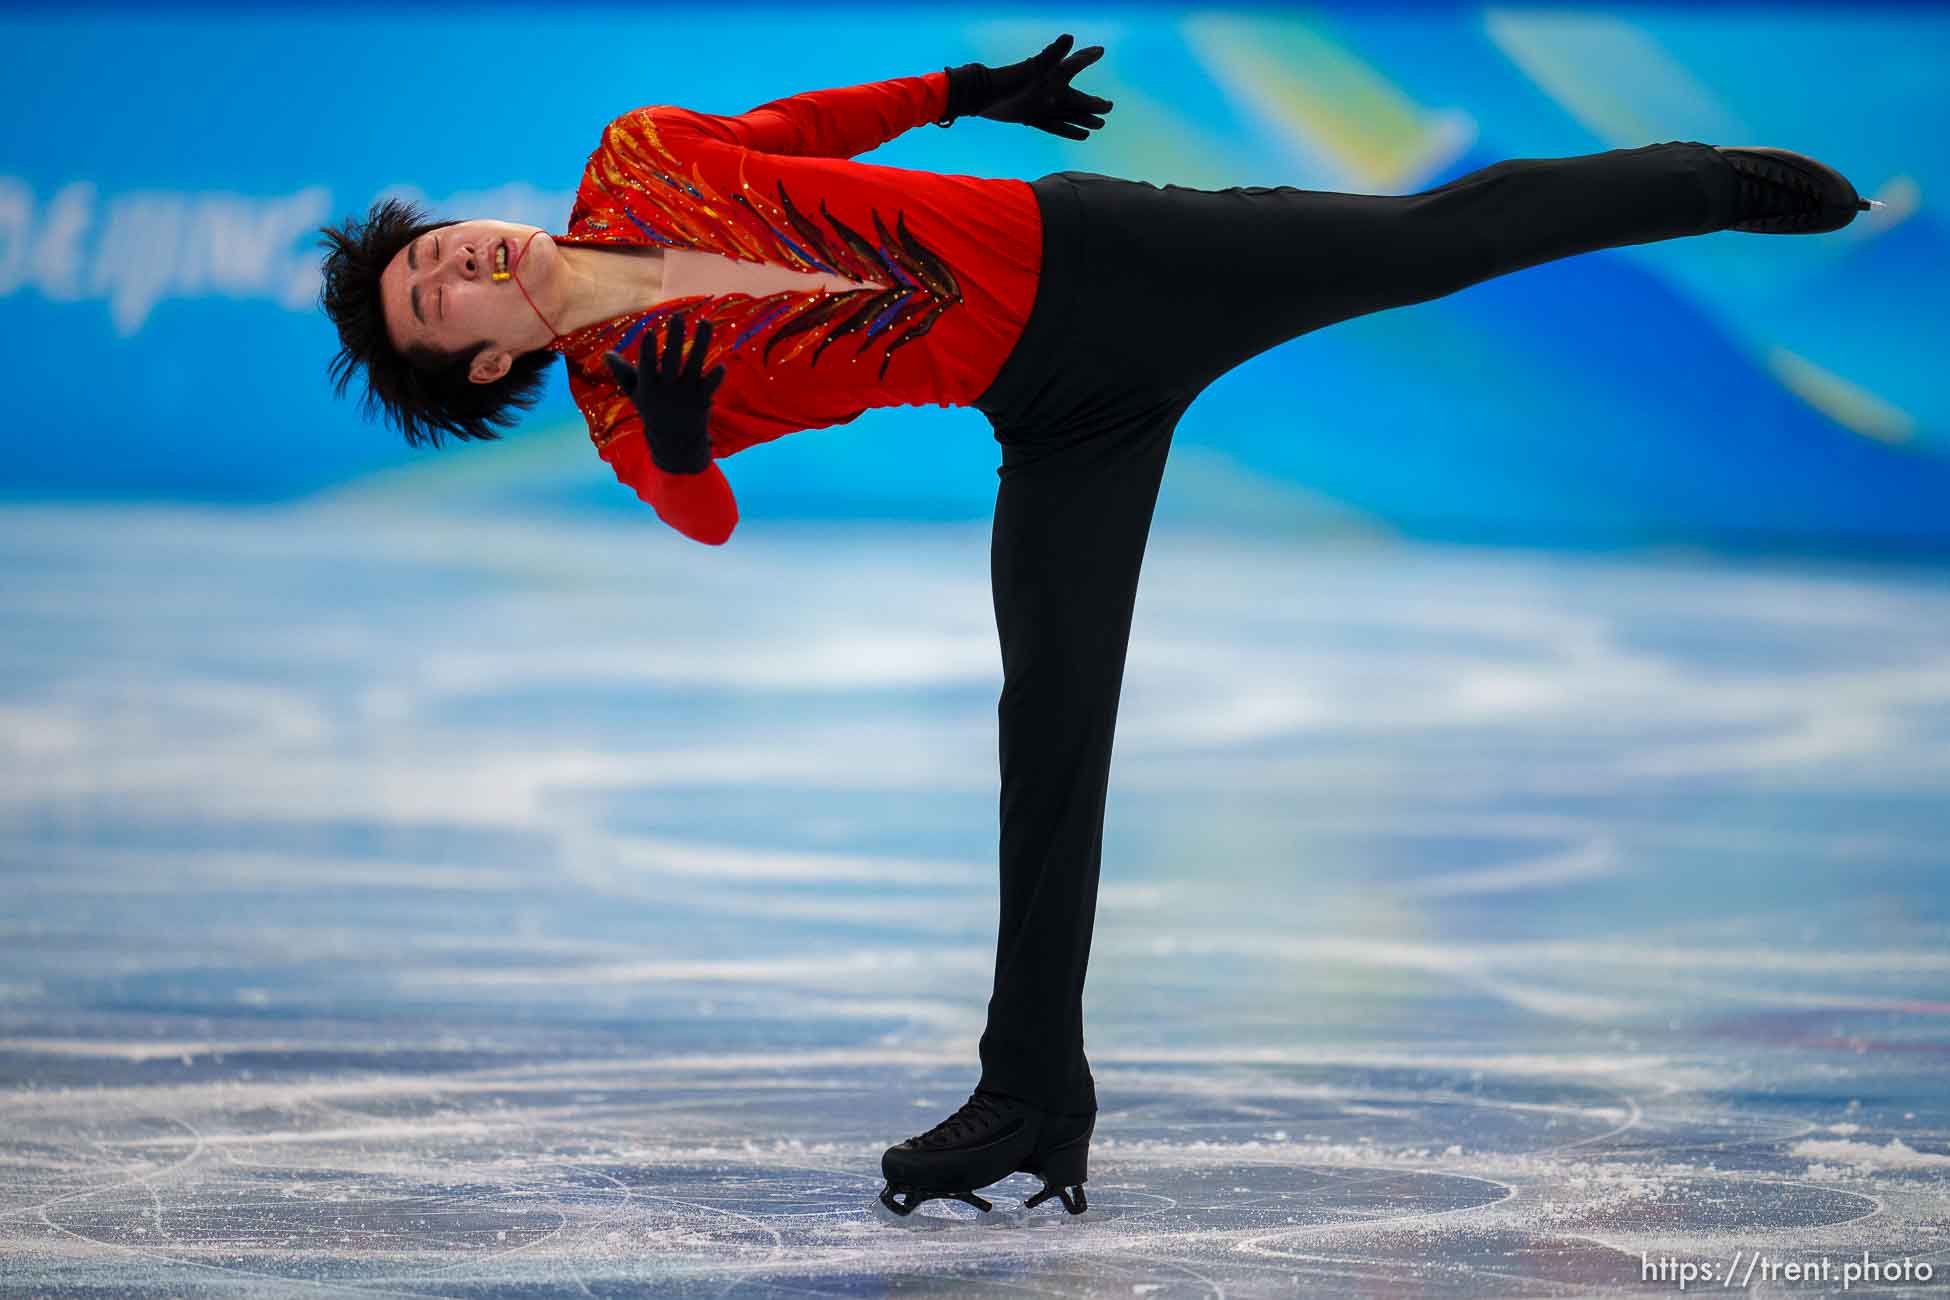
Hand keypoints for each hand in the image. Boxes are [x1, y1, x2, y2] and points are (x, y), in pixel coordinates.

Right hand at [602, 312, 724, 475]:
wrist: (675, 443)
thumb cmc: (652, 411)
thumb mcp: (636, 394)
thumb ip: (623, 373)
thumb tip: (606, 354)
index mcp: (649, 387)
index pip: (647, 365)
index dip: (647, 349)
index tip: (648, 331)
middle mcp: (668, 389)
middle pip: (672, 360)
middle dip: (675, 338)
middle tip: (678, 316)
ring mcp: (686, 394)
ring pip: (695, 364)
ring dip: (701, 342)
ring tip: (706, 322)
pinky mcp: (703, 400)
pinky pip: (710, 385)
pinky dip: (716, 376)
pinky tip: (722, 364)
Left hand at [945, 34, 1112, 140]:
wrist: (984, 97)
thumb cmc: (1011, 80)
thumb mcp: (1035, 67)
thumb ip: (1053, 54)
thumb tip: (1070, 37)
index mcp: (1054, 77)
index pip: (1075, 65)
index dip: (1087, 57)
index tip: (1100, 50)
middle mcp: (1050, 90)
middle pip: (1077, 98)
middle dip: (1094, 103)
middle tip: (1109, 106)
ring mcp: (1041, 105)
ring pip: (1069, 114)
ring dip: (1084, 119)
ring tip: (1100, 125)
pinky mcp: (1031, 117)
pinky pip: (1054, 126)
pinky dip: (1068, 130)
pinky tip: (1082, 136)